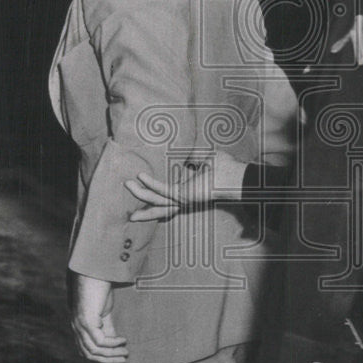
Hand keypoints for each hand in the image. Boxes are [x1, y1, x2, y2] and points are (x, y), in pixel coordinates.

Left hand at [70, 272, 127, 362]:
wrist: (94, 271)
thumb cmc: (99, 288)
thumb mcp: (103, 311)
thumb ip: (106, 327)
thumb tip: (115, 342)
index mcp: (78, 326)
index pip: (85, 351)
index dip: (100, 359)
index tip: (116, 360)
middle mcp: (76, 328)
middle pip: (89, 354)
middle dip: (107, 360)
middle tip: (124, 360)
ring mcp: (80, 325)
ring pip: (94, 350)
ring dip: (111, 354)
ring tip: (126, 352)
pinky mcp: (87, 320)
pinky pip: (100, 340)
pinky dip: (112, 343)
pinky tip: (123, 339)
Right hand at [125, 151, 247, 222]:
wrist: (235, 175)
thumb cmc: (225, 168)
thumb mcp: (205, 158)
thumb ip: (192, 157)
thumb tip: (184, 156)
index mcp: (188, 190)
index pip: (167, 196)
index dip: (153, 194)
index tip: (140, 189)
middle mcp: (184, 197)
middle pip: (158, 206)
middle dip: (142, 203)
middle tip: (128, 198)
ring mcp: (183, 198)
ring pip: (156, 200)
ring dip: (140, 193)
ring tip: (127, 184)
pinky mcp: (183, 195)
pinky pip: (163, 190)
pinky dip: (151, 184)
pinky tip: (140, 177)